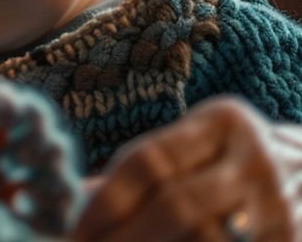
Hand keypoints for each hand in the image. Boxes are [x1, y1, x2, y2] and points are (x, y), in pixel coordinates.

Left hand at [75, 96, 301, 241]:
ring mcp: (281, 205)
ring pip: (204, 240)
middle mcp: (257, 159)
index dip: (106, 200)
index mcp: (223, 122)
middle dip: (124, 238)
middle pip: (176, 206)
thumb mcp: (192, 148)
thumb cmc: (228, 164)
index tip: (73, 230)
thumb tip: (71, 203)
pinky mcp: (291, 240)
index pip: (149, 162)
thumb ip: (139, 172)